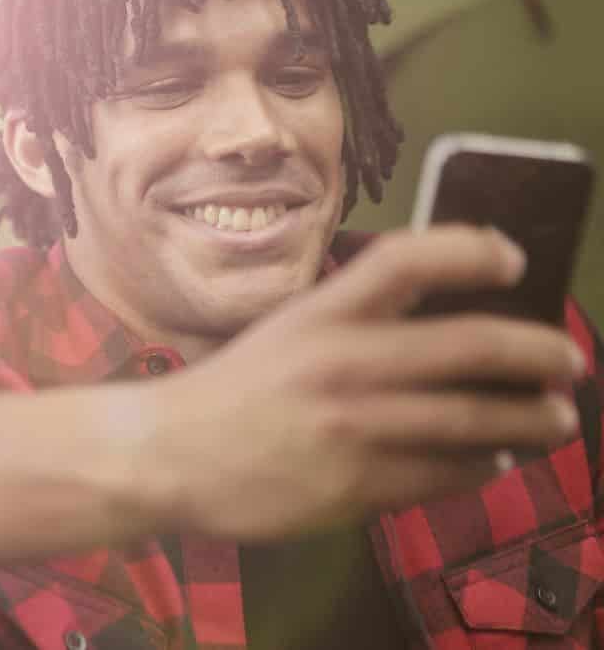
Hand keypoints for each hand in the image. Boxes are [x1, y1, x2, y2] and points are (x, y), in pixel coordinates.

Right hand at [140, 225, 582, 540]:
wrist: (170, 454)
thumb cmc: (231, 391)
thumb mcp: (285, 334)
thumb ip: (353, 326)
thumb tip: (447, 326)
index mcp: (319, 313)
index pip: (406, 260)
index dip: (470, 250)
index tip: (514, 259)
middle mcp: (341, 362)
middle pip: (467, 344)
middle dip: (537, 352)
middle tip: (569, 361)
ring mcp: (352, 427)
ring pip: (472, 420)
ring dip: (529, 419)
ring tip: (555, 419)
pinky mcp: (356, 485)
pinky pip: (444, 474)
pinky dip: (482, 465)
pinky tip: (492, 460)